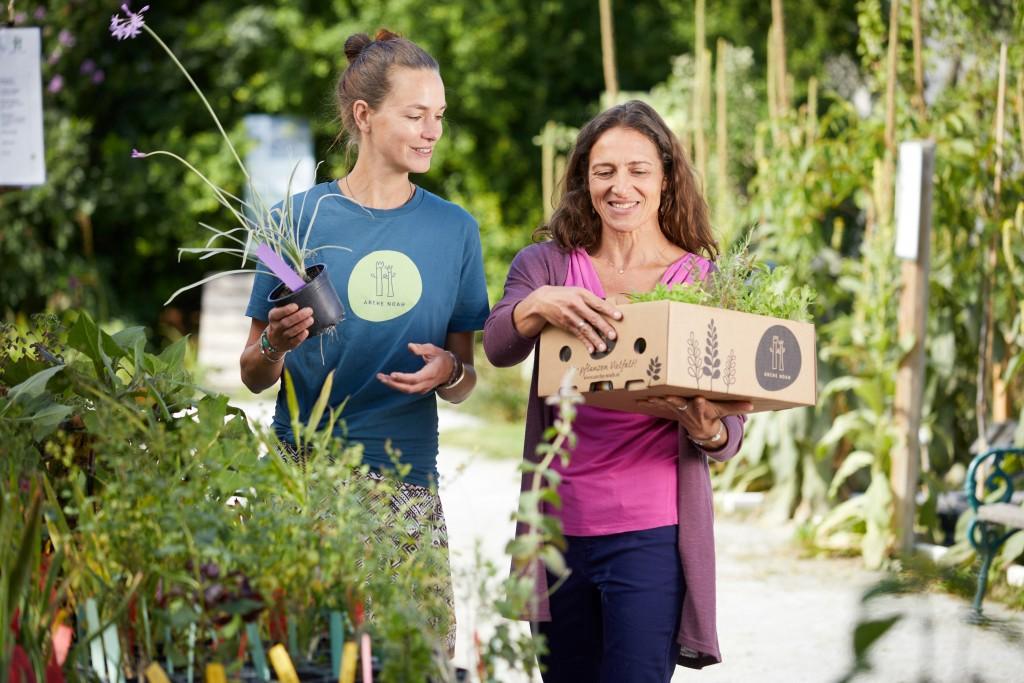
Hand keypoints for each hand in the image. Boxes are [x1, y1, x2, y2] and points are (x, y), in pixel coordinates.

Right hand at [266, 303, 314, 351]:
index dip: (286, 310)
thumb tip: (301, 294)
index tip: (296, 306)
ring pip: (291, 332)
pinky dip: (301, 336)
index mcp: (272, 317)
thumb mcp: (279, 313)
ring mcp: (281, 338)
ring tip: (311, 319)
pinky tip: (307, 331)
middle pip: (286, 323)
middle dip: (299, 316)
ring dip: (302, 325)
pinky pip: (295, 341)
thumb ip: (287, 306)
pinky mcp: (288, 345)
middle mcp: (275, 328)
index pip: (276, 314)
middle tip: (309, 310)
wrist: (274, 341)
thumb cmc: (281, 321)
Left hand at [377, 343, 454, 393]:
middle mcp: (427, 383)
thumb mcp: (433, 349)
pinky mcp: (420, 389)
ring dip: (393, 385)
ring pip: (407, 390)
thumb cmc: (440, 357)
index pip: (416, 378)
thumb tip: (409, 346)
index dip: (404, 378)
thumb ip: (421, 348)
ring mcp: (424, 388)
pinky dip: (397, 386)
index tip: (392, 374)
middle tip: (380, 377)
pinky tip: (388, 380)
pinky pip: (407, 390)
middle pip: (408, 388)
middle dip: (393, 384)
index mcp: (431, 373)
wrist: (450, 370)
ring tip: (381, 377)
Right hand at [526, 285, 623, 352]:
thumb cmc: (565, 295)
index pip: (598, 303)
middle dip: (604, 327)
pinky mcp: (565, 325)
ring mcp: (570, 316)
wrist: (542, 300)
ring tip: (604, 347)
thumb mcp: (577, 291)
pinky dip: (585, 342)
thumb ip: (591, 300)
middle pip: (593, 317)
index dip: (609, 310)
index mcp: (581, 294)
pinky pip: (577, 335)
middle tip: (613, 336)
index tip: (619, 317)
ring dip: (595, 339)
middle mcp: (575, 305)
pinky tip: (591, 349)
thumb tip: (608, 310)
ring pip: (585, 329)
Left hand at [638, 395, 752, 439]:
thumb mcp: (724, 411)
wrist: (702, 431)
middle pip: (680, 404)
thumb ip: (736, 407)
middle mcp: (688, 410)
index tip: (700, 399)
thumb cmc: (713, 415)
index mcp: (701, 409)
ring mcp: (677, 410)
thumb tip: (752, 405)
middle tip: (667, 396)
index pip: (702, 407)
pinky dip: (648, 402)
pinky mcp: (670, 408)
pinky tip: (637, 399)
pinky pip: (657, 405)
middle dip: (674, 401)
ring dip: (656, 400)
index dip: (700, 404)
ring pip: (666, 404)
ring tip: (647, 395)